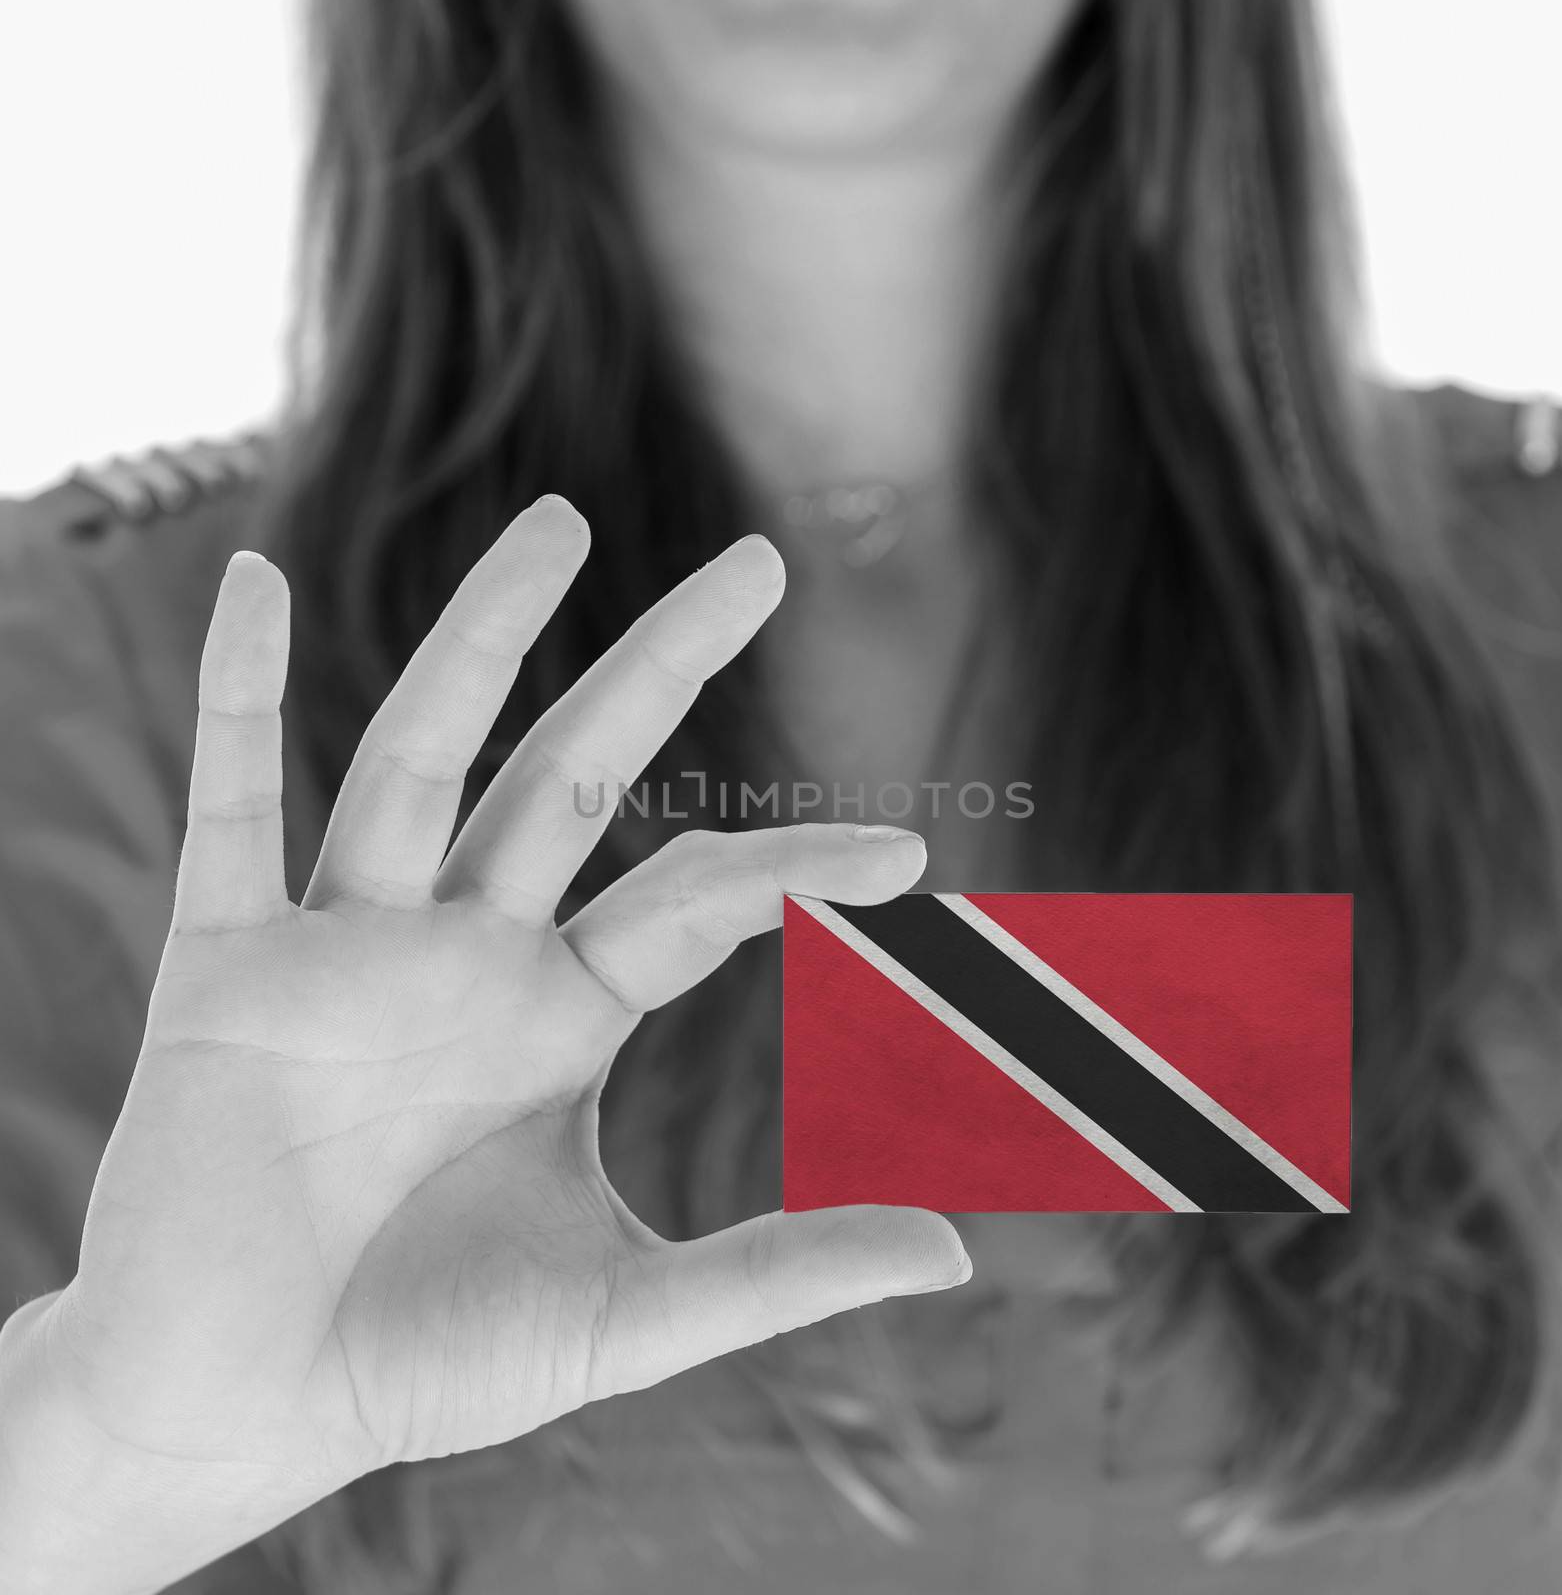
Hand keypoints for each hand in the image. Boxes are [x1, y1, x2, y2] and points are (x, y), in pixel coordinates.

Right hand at [5, 498, 965, 1590]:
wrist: (240, 1414)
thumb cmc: (423, 1361)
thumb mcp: (625, 1315)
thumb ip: (782, 1273)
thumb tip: (959, 1252)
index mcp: (560, 1016)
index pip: (699, 899)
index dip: (801, 868)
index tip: (913, 859)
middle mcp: (466, 954)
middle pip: (575, 774)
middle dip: (663, 666)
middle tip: (763, 560)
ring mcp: (347, 948)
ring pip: (422, 757)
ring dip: (485, 639)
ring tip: (562, 523)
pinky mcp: (226, 970)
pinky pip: (226, 809)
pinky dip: (235, 698)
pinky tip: (252, 584)